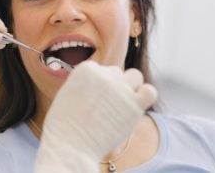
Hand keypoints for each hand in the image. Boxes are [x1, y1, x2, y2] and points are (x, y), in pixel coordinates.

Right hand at [35, 61, 156, 172]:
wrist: (71, 145)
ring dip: (131, 87)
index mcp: (87, 69)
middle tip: (105, 106)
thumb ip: (85, 83)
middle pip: (116, 73)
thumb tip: (99, 84)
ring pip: (135, 76)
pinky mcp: (135, 105)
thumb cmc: (65, 124)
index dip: (98, 85)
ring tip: (122, 104)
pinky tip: (135, 107)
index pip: (100, 69)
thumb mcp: (68, 93)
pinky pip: (149, 92)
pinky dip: (145, 96)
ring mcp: (121, 89)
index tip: (93, 99)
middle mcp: (105, 74)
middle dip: (113, 87)